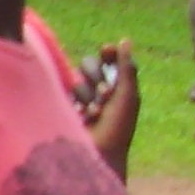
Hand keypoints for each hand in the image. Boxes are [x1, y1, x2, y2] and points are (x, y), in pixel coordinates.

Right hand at [76, 41, 138, 172]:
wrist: (99, 154)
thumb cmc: (119, 127)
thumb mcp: (127, 95)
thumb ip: (125, 67)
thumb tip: (125, 40)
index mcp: (120, 86)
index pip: (110, 59)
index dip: (108, 53)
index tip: (107, 49)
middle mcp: (100, 90)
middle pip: (91, 65)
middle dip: (97, 76)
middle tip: (105, 93)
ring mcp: (82, 99)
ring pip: (79, 79)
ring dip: (89, 94)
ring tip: (96, 111)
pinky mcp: (66, 107)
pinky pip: (68, 93)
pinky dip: (79, 103)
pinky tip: (83, 116)